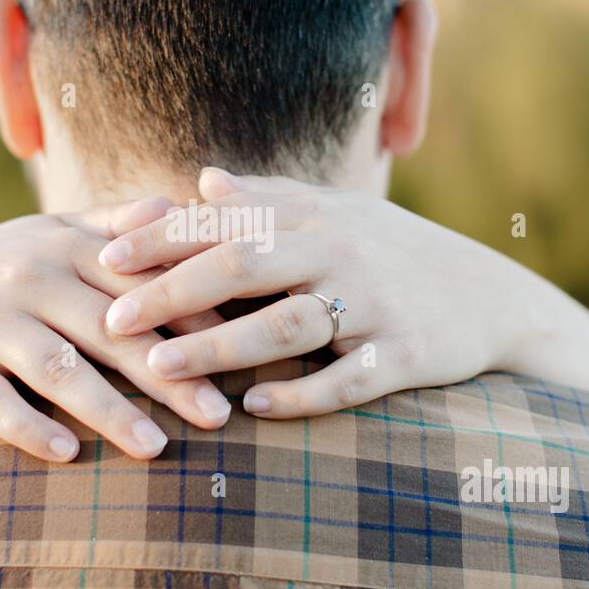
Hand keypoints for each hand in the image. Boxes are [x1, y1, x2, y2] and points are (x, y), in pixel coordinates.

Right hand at [0, 198, 233, 460]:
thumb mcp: (44, 234)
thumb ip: (111, 224)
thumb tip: (178, 201)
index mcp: (61, 245)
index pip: (140, 281)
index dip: (192, 315)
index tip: (242, 348)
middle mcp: (25, 277)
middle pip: (109, 329)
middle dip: (168, 373)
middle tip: (218, 414)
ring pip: (57, 369)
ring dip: (109, 410)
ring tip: (156, 448)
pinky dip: (29, 427)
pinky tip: (67, 455)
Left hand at [98, 168, 588, 422]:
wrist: (488, 295)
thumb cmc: (389, 252)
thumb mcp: (333, 213)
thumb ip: (265, 197)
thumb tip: (200, 180)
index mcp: (310, 216)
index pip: (221, 223)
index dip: (159, 239)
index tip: (100, 258)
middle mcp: (338, 251)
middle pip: (243, 267)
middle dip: (172, 292)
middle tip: (112, 319)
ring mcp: (374, 302)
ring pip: (287, 324)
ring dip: (222, 346)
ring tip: (163, 365)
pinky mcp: (406, 353)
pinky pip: (349, 377)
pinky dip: (303, 394)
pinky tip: (256, 408)